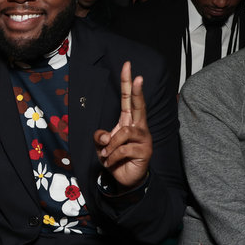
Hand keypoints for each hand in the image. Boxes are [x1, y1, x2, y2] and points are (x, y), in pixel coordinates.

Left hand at [93, 61, 151, 189]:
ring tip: (105, 155)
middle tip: (138, 78)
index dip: (128, 84)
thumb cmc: (113, 157)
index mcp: (128, 121)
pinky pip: (123, 149)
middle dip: (137, 92)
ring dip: (110, 145)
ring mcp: (144, 138)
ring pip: (124, 132)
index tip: (127, 67)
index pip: (129, 99)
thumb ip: (99, 137)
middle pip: (139, 106)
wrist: (124, 178)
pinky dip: (112, 156)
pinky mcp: (144, 151)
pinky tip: (110, 162)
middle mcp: (139, 127)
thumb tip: (105, 136)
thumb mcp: (101, 146)